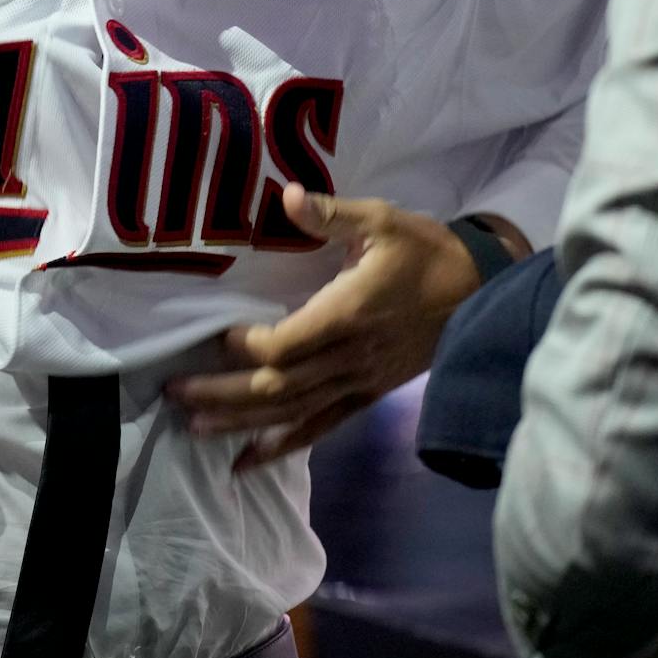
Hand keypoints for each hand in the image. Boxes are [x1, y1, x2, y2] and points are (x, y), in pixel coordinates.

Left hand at [169, 184, 493, 470]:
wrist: (481, 293)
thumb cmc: (427, 253)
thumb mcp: (382, 221)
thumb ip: (331, 214)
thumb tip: (288, 195)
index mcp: (350, 314)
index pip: (288, 345)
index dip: (249, 346)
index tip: (217, 336)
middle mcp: (350, 358)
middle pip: (277, 387)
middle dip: (223, 393)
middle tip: (176, 394)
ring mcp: (359, 383)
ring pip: (291, 413)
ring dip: (241, 423)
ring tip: (195, 428)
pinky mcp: (367, 396)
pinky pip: (320, 428)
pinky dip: (282, 447)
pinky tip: (246, 461)